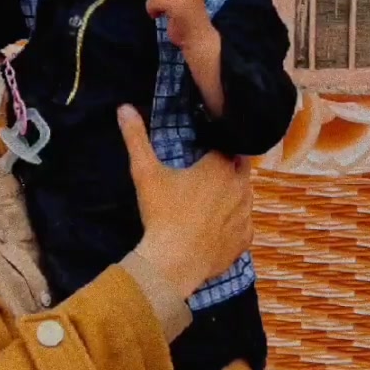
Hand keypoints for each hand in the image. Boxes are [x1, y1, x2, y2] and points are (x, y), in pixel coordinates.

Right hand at [118, 104, 251, 300]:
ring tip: (207, 203)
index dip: (213, 150)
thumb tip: (124, 107)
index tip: (200, 156)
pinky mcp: (245, 239)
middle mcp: (241, 186)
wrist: (174, 262)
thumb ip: (136, 138)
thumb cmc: (162, 214)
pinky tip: (214, 227)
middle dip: (225, 170)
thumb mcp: (145, 173)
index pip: (225, 147)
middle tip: (201, 179)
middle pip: (238, 169)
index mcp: (221, 166)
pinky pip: (242, 224)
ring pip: (244, 196)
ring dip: (231, 195)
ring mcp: (246, 214)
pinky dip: (232, 223)